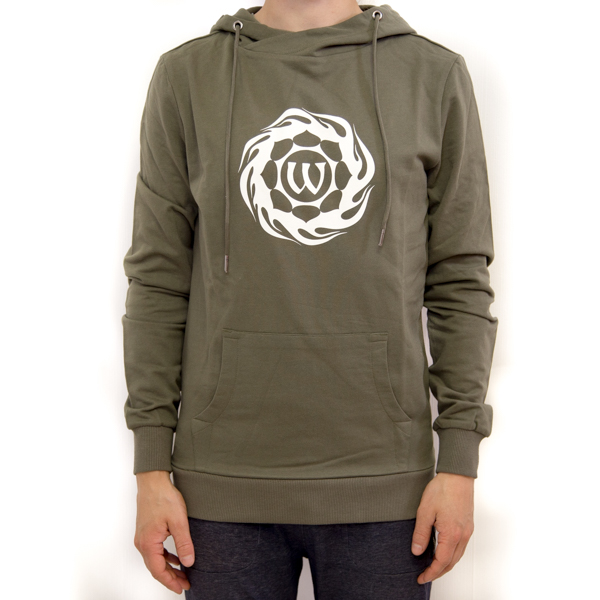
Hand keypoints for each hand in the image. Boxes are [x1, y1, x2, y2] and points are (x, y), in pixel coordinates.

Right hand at [134, 470, 194, 593]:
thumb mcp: (178, 521)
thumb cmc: (163, 498)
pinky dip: (165, 557)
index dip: (170, 582)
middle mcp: (142, 543)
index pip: (158, 571)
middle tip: (185, 584)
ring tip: (182, 573)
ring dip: (168, 568)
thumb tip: (189, 563)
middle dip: (170, 577)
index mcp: (148, 543)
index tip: (182, 588)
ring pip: (155, 559)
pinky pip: (155, 550)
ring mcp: (143, 537)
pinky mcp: (146, 531)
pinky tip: (175, 557)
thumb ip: (184, 544)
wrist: (153, 481)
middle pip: (155, 568)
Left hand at [411, 472, 474, 584]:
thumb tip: (417, 551)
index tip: (421, 578)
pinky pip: (461, 546)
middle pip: (451, 563)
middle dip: (438, 572)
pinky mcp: (468, 525)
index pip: (441, 562)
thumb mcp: (425, 511)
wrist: (457, 475)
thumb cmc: (442, 489)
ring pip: (457, 555)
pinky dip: (452, 554)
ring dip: (446, 564)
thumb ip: (421, 533)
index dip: (431, 573)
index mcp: (451, 534)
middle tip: (425, 575)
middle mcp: (462, 535)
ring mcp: (467, 530)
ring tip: (432, 566)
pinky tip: (443, 551)